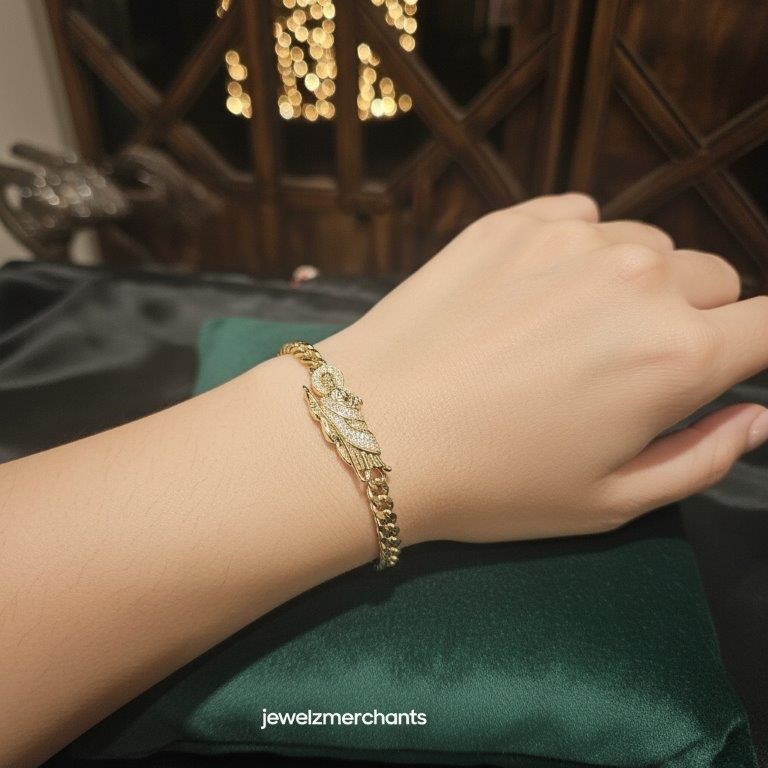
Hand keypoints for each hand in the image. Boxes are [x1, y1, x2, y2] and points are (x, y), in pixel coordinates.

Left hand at [317, 193, 767, 544]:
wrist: (369, 431)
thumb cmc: (493, 484)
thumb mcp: (610, 502)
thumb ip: (704, 457)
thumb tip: (759, 415)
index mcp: (676, 354)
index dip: (759, 347)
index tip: (729, 365)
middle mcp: (638, 278)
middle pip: (713, 279)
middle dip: (692, 319)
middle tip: (624, 365)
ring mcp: (572, 238)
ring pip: (646, 246)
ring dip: (630, 282)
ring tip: (565, 329)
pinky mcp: (512, 220)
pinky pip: (581, 216)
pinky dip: (576, 248)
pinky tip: (531, 290)